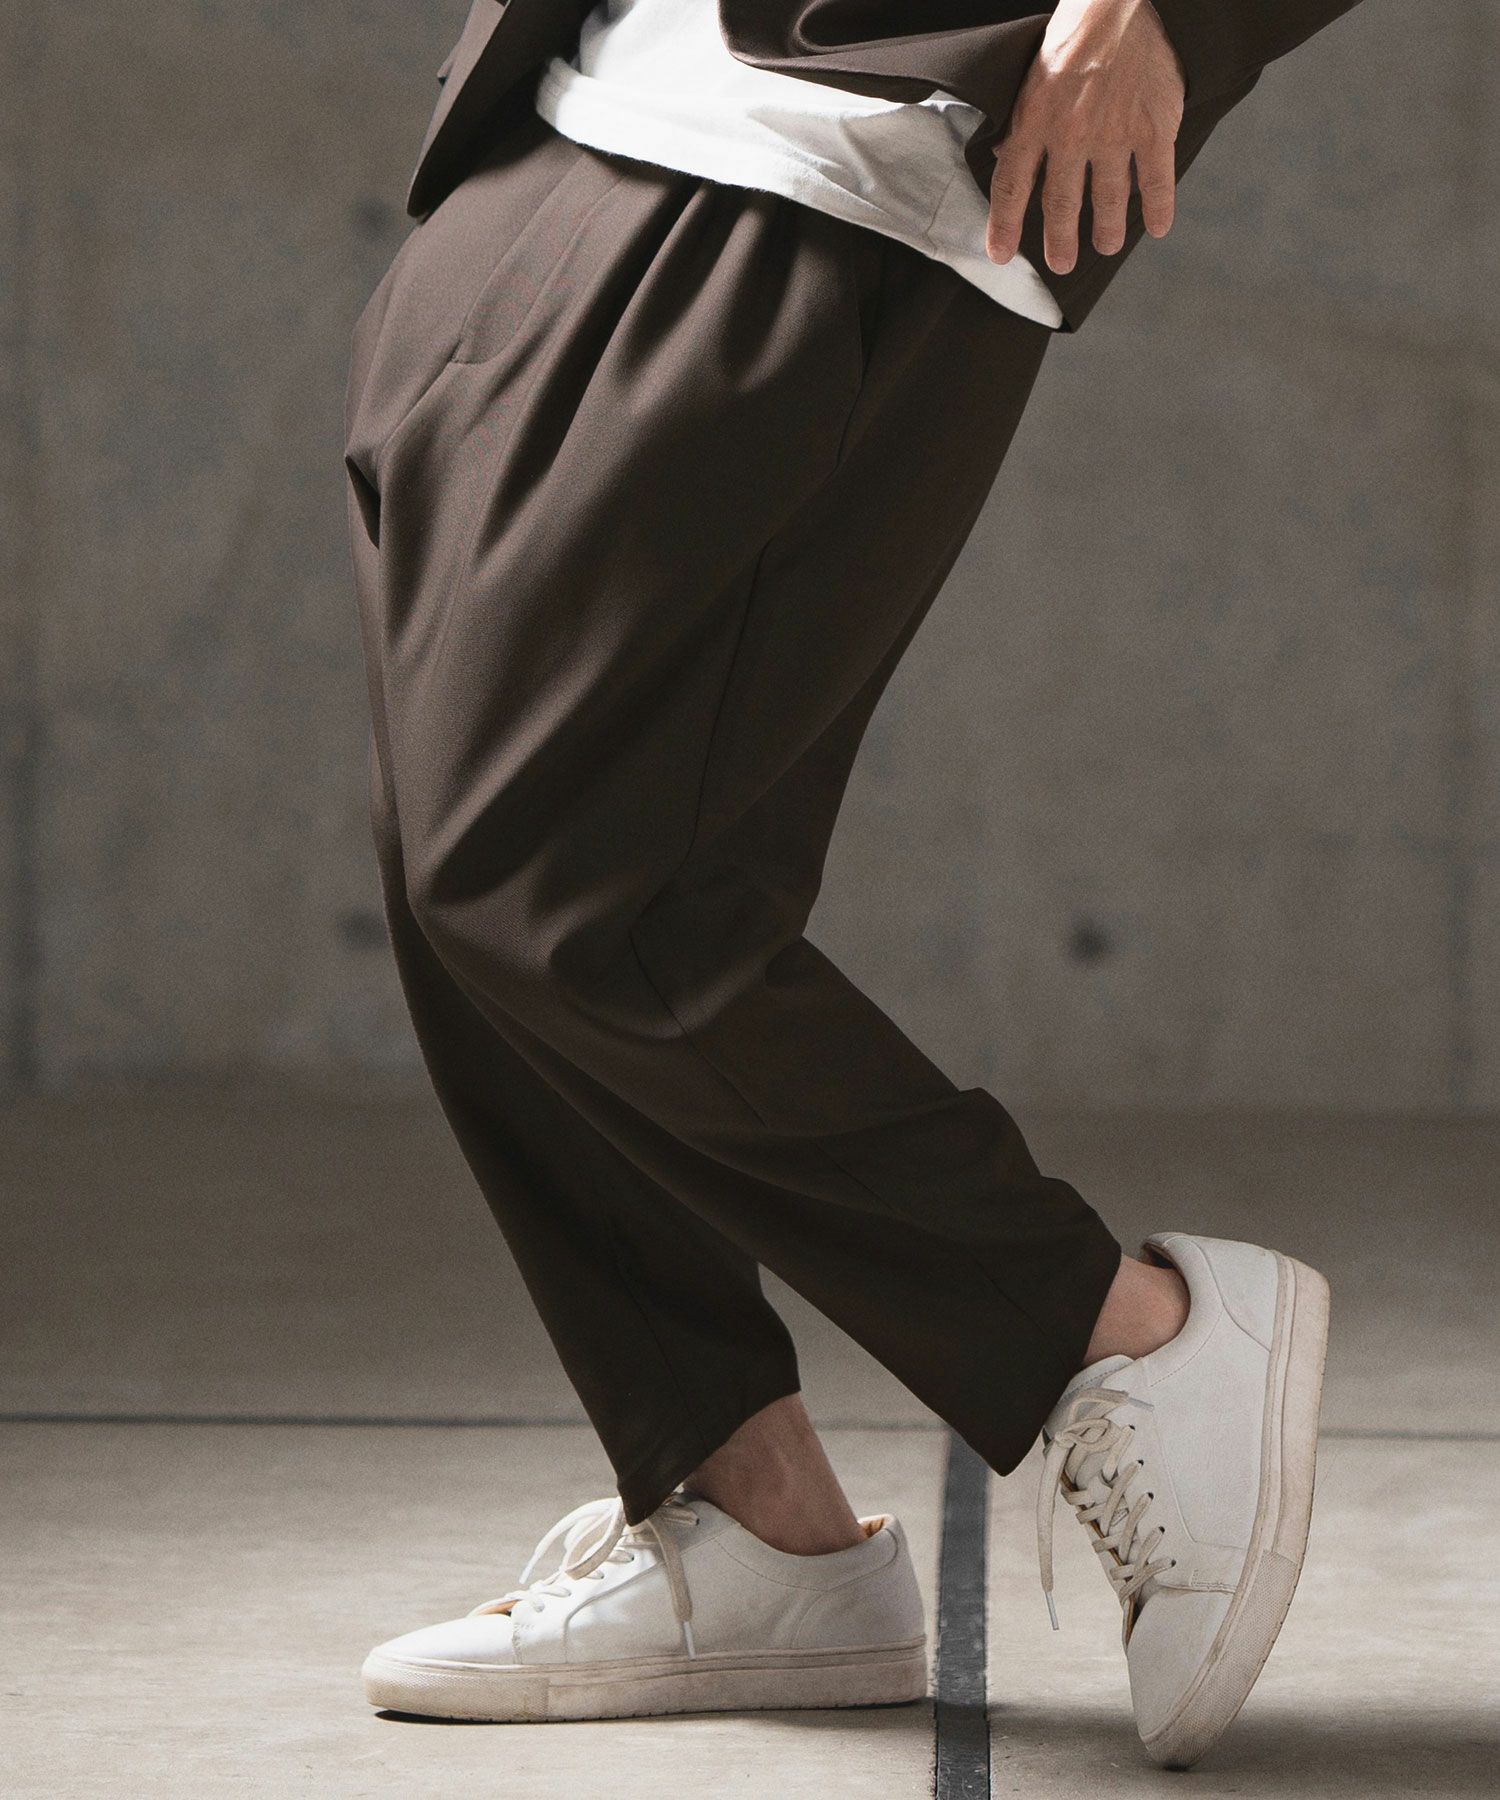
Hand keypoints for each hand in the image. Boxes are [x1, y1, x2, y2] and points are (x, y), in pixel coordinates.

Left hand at [986, 0, 1185, 275]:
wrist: (1124, 0)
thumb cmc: (1076, 31)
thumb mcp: (1032, 75)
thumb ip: (1022, 120)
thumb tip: (1008, 155)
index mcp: (1034, 122)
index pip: (1012, 186)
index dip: (1005, 225)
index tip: (1002, 255)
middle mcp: (1071, 136)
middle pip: (1061, 204)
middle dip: (1060, 240)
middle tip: (1061, 264)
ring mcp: (1115, 135)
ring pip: (1108, 200)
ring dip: (1108, 230)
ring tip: (1107, 245)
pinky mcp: (1154, 128)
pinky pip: (1156, 180)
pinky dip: (1158, 208)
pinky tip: (1158, 227)